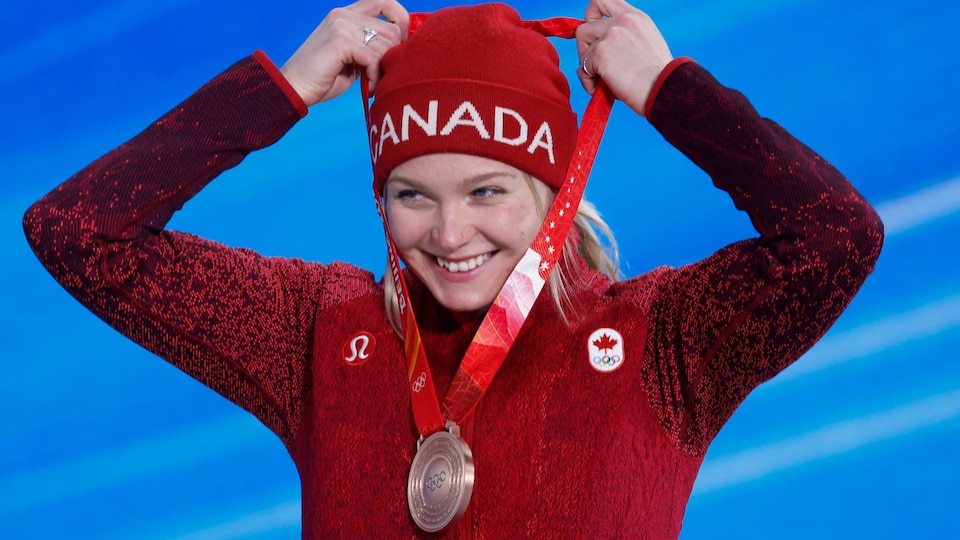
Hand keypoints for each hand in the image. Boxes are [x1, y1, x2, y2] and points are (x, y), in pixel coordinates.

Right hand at [280, 0, 408, 106]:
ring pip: (385, 45)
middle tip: (381, 74)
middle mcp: (344, 15)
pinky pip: (374, 59)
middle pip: (392, 30)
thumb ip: (370, 46)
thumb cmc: (323, 77)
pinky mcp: (340, 41)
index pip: (386, 2)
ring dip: (383, 70)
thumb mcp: (352, 56)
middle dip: (393, 57)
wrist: (294, 88)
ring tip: (372, 83)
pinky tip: (369, 88)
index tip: (399, 46)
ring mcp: (341, 26)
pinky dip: (375, 77)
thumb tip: (401, 48)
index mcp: (346, 14)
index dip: (401, 21)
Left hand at [576, 0, 672, 115]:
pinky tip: (604, 90)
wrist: (663, 89)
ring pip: (582, 53)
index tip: (593, 33)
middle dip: (586, 51)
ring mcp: (610, 36)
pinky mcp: (601, 54)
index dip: (590, 16)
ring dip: (589, 70)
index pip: (601, 1)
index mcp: (635, 16)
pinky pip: (582, 70)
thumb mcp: (646, 42)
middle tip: (598, 67)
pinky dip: (589, 83)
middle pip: (584, 30)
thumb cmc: (657, 76)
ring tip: (606, 82)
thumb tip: (601, 44)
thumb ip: (625, 35)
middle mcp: (622, 21)